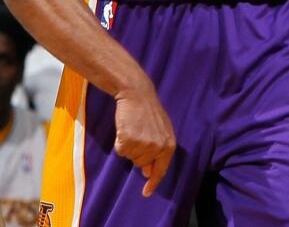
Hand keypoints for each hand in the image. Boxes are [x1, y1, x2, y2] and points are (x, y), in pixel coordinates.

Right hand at [113, 78, 176, 196]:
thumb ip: (158, 151)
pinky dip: (119, 141)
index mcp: (169, 145)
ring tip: (133, 128)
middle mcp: (158, 147)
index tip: (146, 193)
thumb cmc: (148, 112)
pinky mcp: (129, 140)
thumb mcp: (160, 131)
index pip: (161, 170)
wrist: (136, 94)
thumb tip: (148, 172)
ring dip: (128, 146)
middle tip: (138, 133)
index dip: (153, 183)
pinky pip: (120, 150)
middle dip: (137, 153)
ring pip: (130, 157)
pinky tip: (125, 128)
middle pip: (141, 164)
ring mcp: (143, 145)